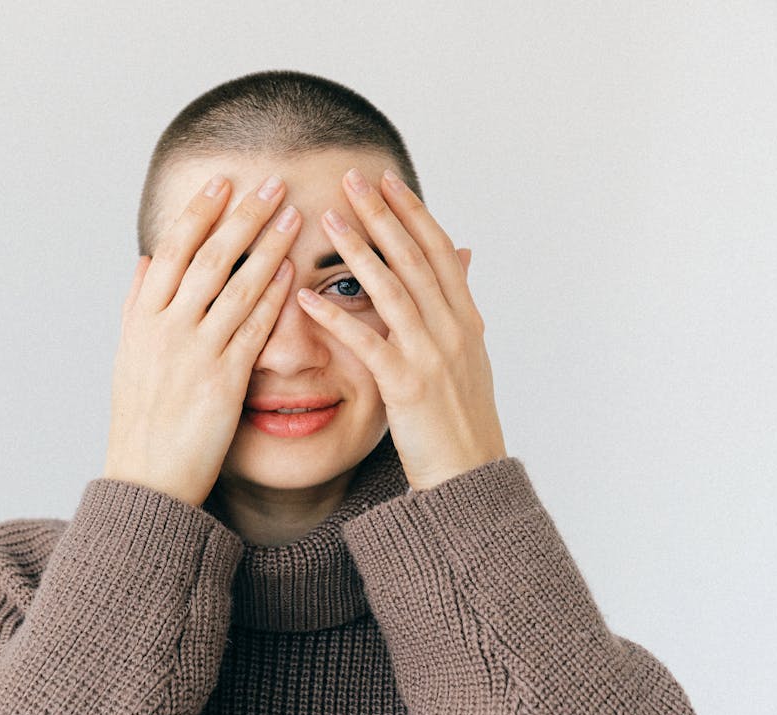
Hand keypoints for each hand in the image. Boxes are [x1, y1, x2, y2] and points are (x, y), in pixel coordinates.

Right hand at [104, 174, 300, 505]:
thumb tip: (144, 261)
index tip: (224, 182)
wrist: (146, 479)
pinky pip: (251, 331)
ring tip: (293, 216)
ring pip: (234, 288)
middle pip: (207, 259)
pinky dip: (272, 299)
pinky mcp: (222, 383)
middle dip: (242, 217)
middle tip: (272, 184)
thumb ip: (137, 305)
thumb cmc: (139, 419)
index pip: (172, 250)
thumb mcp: (128, 356)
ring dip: (267, 248)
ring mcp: (193, 355)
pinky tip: (293, 273)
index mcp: (141, 319)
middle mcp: (165, 330)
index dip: (200, 213)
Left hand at [297, 167, 505, 489]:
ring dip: (359, 253)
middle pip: (415, 259)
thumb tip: (464, 254)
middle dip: (383, 215)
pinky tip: (306, 299)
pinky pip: (367, 346)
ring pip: (393, 292)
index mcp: (466, 318)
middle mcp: (453, 329)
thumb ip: (458, 302)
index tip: (385, 179)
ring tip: (328, 220)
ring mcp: (432, 357)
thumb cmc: (460, 417)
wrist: (470, 474)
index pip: (437, 250)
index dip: (411, 211)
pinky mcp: (407, 387)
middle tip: (353, 178)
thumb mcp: (469, 354)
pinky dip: (336, 321)